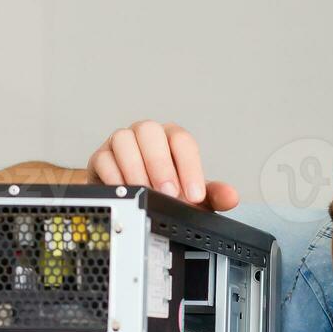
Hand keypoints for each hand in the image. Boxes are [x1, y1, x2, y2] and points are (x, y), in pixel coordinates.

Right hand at [86, 121, 239, 210]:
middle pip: (150, 132)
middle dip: (161, 164)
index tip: (194, 194)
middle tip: (169, 193)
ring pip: (124, 140)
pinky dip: (115, 177)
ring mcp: (122, 143)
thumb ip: (213, 195)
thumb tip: (231, 197)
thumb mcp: (191, 196)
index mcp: (171, 139)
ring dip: (136, 169)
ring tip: (147, 193)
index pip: (182, 141)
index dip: (190, 167)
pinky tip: (127, 192)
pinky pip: (103, 159)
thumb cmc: (163, 192)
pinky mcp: (101, 157)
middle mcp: (146, 135)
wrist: (132, 200)